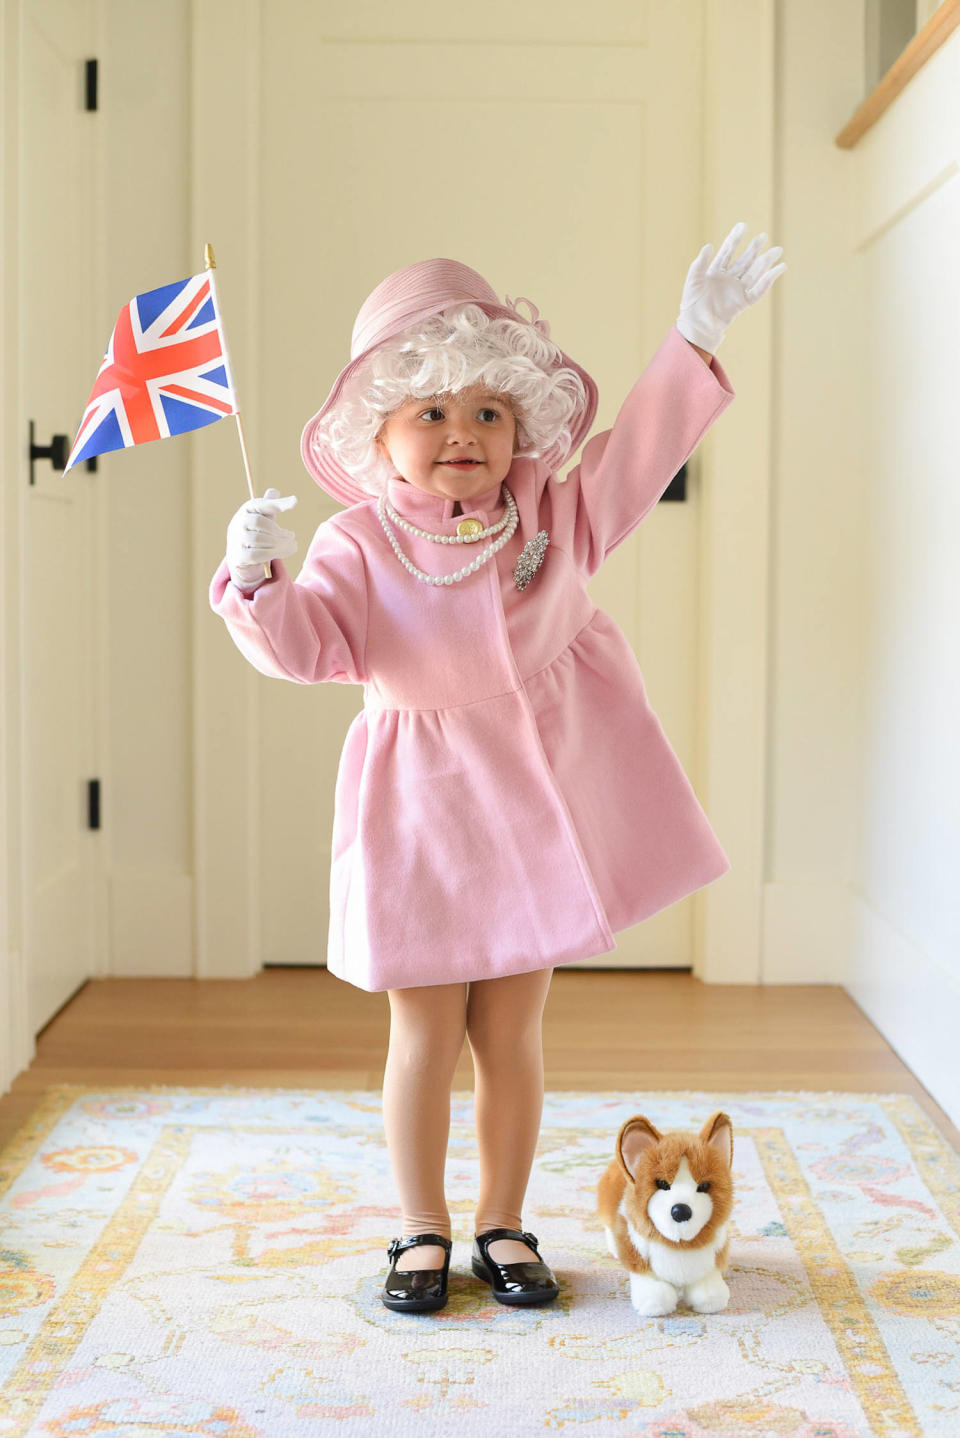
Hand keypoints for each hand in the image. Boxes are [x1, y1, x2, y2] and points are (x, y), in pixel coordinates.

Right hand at [226, 487, 298, 590]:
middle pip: (259, 522)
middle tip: (292, 535)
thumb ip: (270, 505)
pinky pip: (258, 554)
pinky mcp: (239, 556)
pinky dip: (275, 553)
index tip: (295, 501)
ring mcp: (236, 540)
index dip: (277, 503)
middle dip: (278, 530)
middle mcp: (237, 523)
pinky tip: (286, 551)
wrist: (242, 557)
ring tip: (293, 544)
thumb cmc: (257, 532)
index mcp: (246, 510)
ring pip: (259, 539)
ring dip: (280, 543)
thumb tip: (274, 491)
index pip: (260, 504)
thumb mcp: (264, 518)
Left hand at [675, 221, 785, 352]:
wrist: (696, 326)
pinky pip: (758, 290)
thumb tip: (709, 245)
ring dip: (765, 261)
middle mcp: (729, 278)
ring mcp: (737, 290)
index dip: (735, 238)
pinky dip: (768, 280)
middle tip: (764, 236)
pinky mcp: (743, 302)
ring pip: (754, 273)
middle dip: (754, 248)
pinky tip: (778, 269)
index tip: (743, 225)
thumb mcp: (693, 281)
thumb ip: (699, 264)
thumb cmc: (692, 304)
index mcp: (716, 271)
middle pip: (744, 260)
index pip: (728, 251)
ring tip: (777, 250)